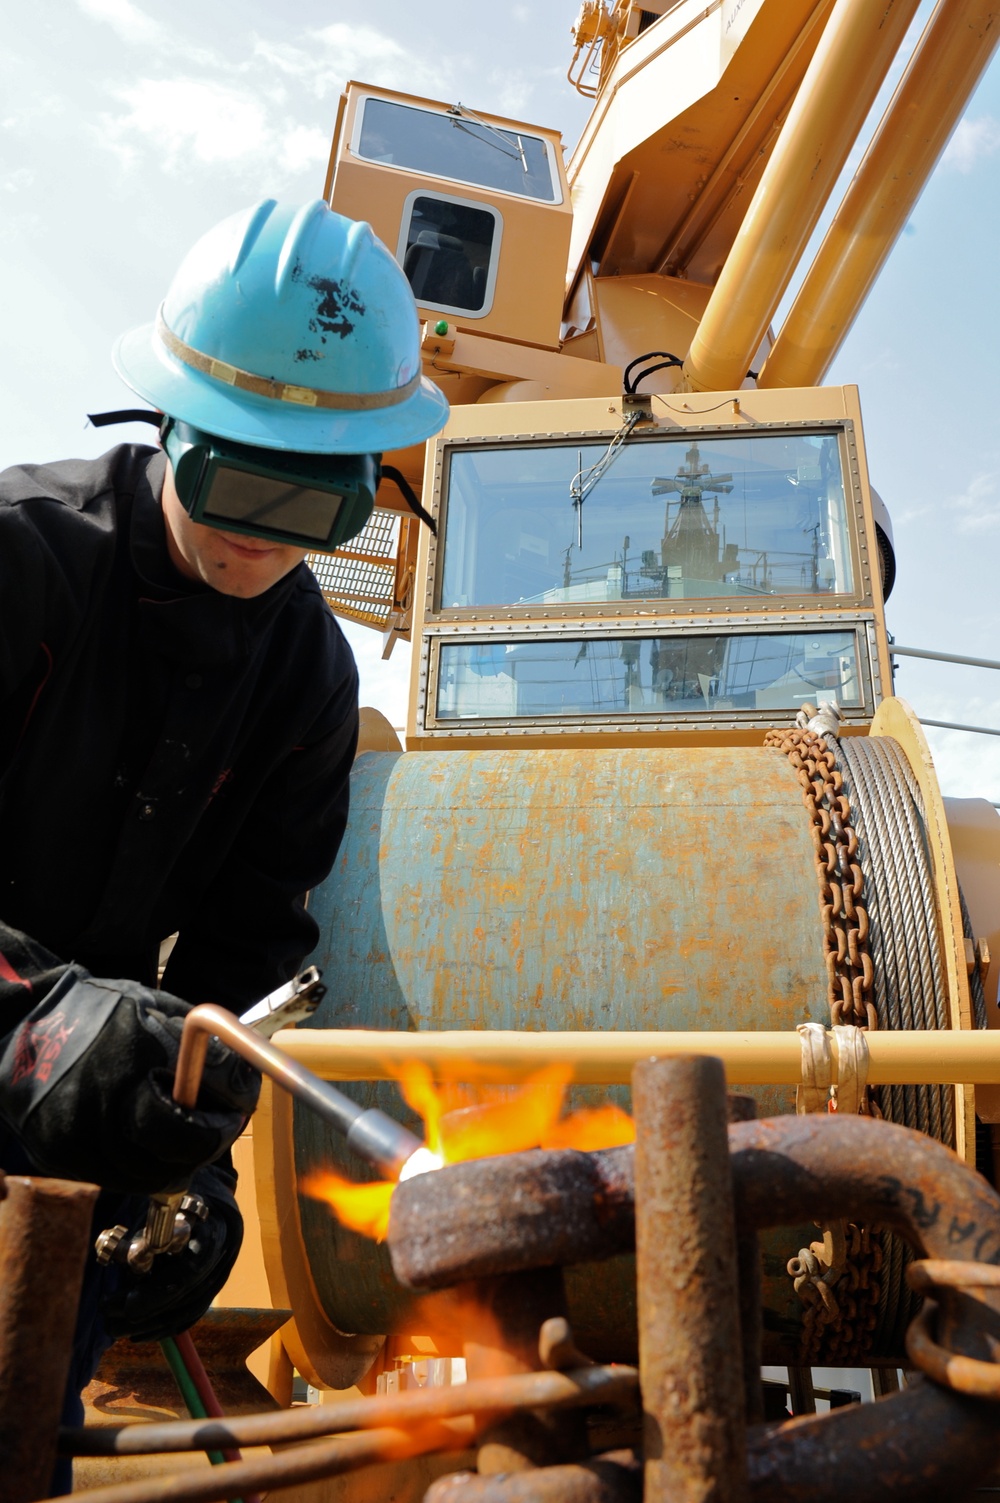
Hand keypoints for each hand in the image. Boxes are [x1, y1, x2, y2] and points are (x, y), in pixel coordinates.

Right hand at [0, 963, 259, 1192]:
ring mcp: (78, 1136)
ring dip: (175, 1160)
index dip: (226, 1119)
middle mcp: (104, 1103)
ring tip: (182, 1134)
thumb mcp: (158, 1011)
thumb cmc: (99, 1013)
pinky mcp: (60, 1156)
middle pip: (175, 1154)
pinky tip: (145, 1140)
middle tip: (216, 1128)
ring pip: (149, 1176)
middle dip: (206, 1144)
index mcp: (134, 1059)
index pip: (195, 1116)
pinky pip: (117, 1178)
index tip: (237, 1111)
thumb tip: (242, 1084)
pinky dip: (140, 1165)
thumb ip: (200, 1049)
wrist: (23, 1027)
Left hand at [100, 1163, 244, 1342]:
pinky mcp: (217, 1274)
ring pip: (193, 1307)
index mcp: (217, 1223)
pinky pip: (195, 1308)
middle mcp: (227, 1247)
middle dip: (150, 1314)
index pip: (191, 1271)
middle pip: (191, 1295)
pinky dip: (168, 1323)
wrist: (209, 1163)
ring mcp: (225, 1262)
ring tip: (120, 1328)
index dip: (159, 1294)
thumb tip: (122, 1254)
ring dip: (155, 1324)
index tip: (126, 1306)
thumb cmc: (178, 1176)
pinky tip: (143, 1331)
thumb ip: (149, 1223)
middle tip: (113, 1320)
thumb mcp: (164, 1192)